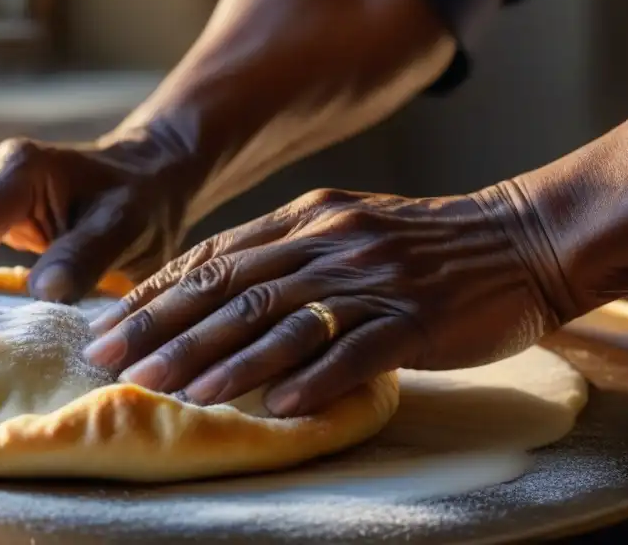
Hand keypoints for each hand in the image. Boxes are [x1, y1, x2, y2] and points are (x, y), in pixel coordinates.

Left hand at [84, 185, 569, 416]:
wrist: (520, 238)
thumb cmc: (423, 242)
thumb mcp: (344, 227)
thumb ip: (284, 251)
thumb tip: (212, 286)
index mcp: (306, 218)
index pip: (213, 256)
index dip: (156, 291)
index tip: (107, 323)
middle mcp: (329, 242)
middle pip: (231, 289)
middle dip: (163, 328)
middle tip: (110, 362)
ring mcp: (371, 279)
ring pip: (281, 321)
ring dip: (222, 361)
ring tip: (172, 393)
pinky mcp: (415, 318)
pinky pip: (355, 352)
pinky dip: (312, 380)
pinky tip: (274, 409)